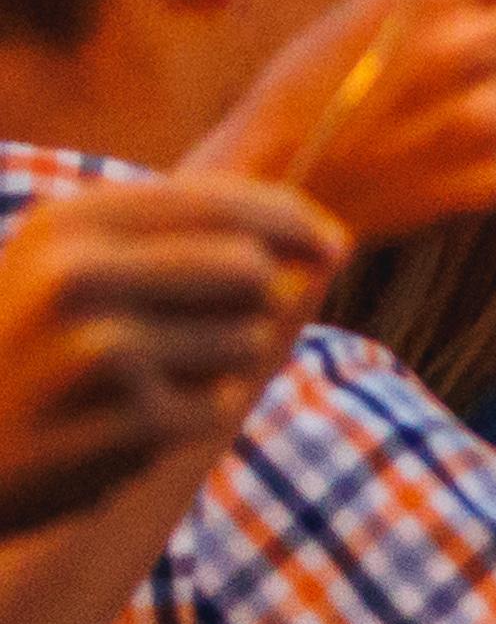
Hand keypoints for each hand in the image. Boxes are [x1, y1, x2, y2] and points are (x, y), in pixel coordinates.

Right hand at [0, 172, 343, 533]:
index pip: (224, 203)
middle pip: (253, 270)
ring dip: (218, 362)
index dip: (296, 222)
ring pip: (248, 339)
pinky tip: (125, 419)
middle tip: (195, 327)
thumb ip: (195, 245)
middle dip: (253, 300)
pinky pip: (221, 403)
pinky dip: (191, 412)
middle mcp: (82, 276)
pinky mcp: (133, 420)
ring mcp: (106, 350)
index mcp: (70, 224)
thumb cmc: (33, 348)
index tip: (333, 244)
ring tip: (139, 377)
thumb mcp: (83, 270)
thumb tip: (331, 248)